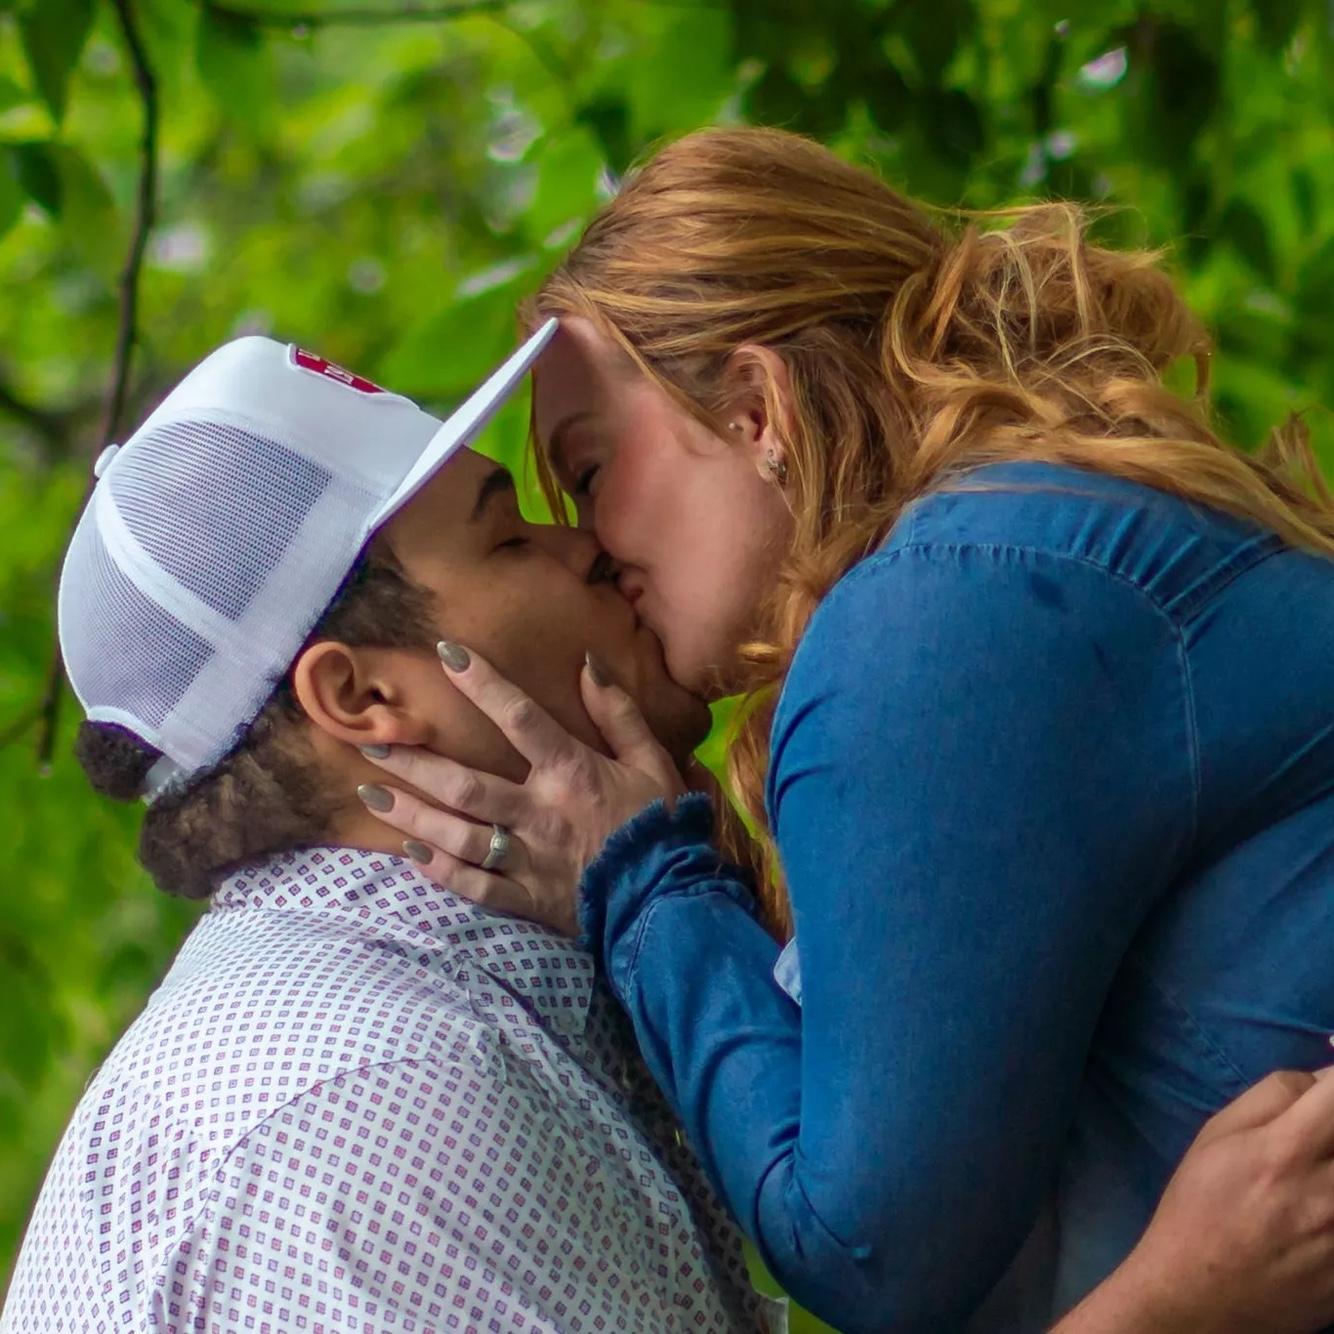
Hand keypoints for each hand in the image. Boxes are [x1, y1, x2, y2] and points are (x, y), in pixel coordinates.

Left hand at [360, 645, 686, 935]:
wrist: (669, 901)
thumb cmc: (660, 826)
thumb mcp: (652, 762)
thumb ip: (619, 713)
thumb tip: (589, 664)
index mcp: (571, 773)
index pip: (520, 717)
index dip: (483, 682)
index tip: (446, 653)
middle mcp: (540, 813)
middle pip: (466, 784)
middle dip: (416, 763)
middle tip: (372, 743)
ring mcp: (528, 860)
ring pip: (458, 836)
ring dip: (411, 816)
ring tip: (372, 794)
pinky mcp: (526, 899)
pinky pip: (474, 886)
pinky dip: (440, 872)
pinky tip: (409, 855)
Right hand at [1054, 1066, 1333, 1333]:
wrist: (1198, 1294)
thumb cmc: (1198, 1207)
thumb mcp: (1215, 1137)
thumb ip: (1270, 1097)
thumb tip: (1318, 1077)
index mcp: (1285, 1151)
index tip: (1332, 1072)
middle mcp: (1328, 1191)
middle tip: (1322, 1131)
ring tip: (1318, 1166)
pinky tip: (1318, 1206)